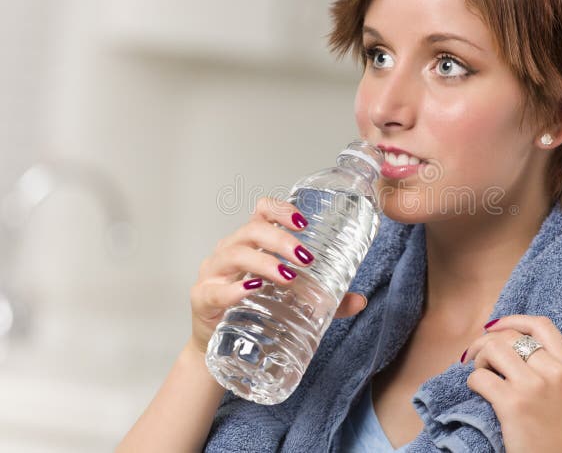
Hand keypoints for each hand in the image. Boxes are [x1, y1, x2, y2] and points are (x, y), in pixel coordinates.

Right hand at [189, 196, 366, 354]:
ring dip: (263, 262)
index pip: (261, 212)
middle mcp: (229, 252)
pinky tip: (252, 290)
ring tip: (287, 276)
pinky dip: (235, 289)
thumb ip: (325, 300)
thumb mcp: (290, 302)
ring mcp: (212, 274)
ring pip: (234, 254)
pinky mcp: (202, 299)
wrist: (218, 350)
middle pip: (251, 231)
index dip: (281, 210)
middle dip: (280, 239)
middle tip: (306, 258)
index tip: (304, 222)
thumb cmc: (252, 313)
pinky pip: (215, 289)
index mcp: (250, 244)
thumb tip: (359, 301)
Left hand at [463, 315, 561, 452]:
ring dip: (479, 360)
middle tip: (475, 358)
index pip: (541, 325)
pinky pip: (480, 377)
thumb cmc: (554, 429)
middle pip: (510, 336)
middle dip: (485, 342)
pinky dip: (473, 382)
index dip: (513, 320)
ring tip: (482, 376)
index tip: (494, 326)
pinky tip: (479, 392)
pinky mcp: (513, 404)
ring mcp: (534, 387)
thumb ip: (545, 363)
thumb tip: (504, 338)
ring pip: (493, 349)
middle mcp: (554, 372)